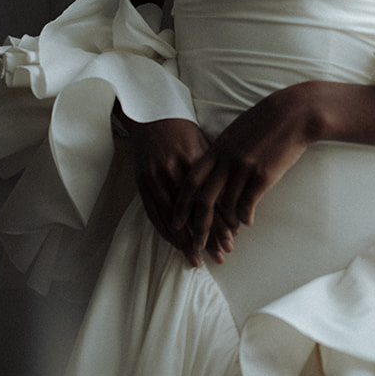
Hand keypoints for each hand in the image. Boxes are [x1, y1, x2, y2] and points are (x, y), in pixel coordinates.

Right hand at [126, 116, 224, 265]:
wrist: (151, 116)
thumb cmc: (183, 129)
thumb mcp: (203, 143)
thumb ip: (214, 170)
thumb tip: (232, 198)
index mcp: (193, 160)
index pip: (210, 199)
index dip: (221, 222)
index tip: (232, 240)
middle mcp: (173, 170)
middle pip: (193, 212)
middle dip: (206, 238)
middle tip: (220, 257)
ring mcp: (154, 178)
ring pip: (172, 218)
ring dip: (185, 241)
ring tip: (197, 259)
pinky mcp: (141, 183)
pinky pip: (153, 214)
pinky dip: (165, 232)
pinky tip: (176, 245)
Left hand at [171, 83, 320, 258]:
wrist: (293, 113)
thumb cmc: (264, 121)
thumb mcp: (234, 133)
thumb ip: (220, 152)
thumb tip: (210, 173)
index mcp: (216, 149)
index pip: (190, 182)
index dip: (180, 205)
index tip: (175, 223)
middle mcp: (226, 160)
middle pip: (204, 201)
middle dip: (197, 228)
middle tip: (195, 245)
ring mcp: (244, 168)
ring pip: (227, 207)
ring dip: (227, 225)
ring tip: (229, 234)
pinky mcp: (263, 176)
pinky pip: (248, 205)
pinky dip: (245, 218)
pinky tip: (247, 222)